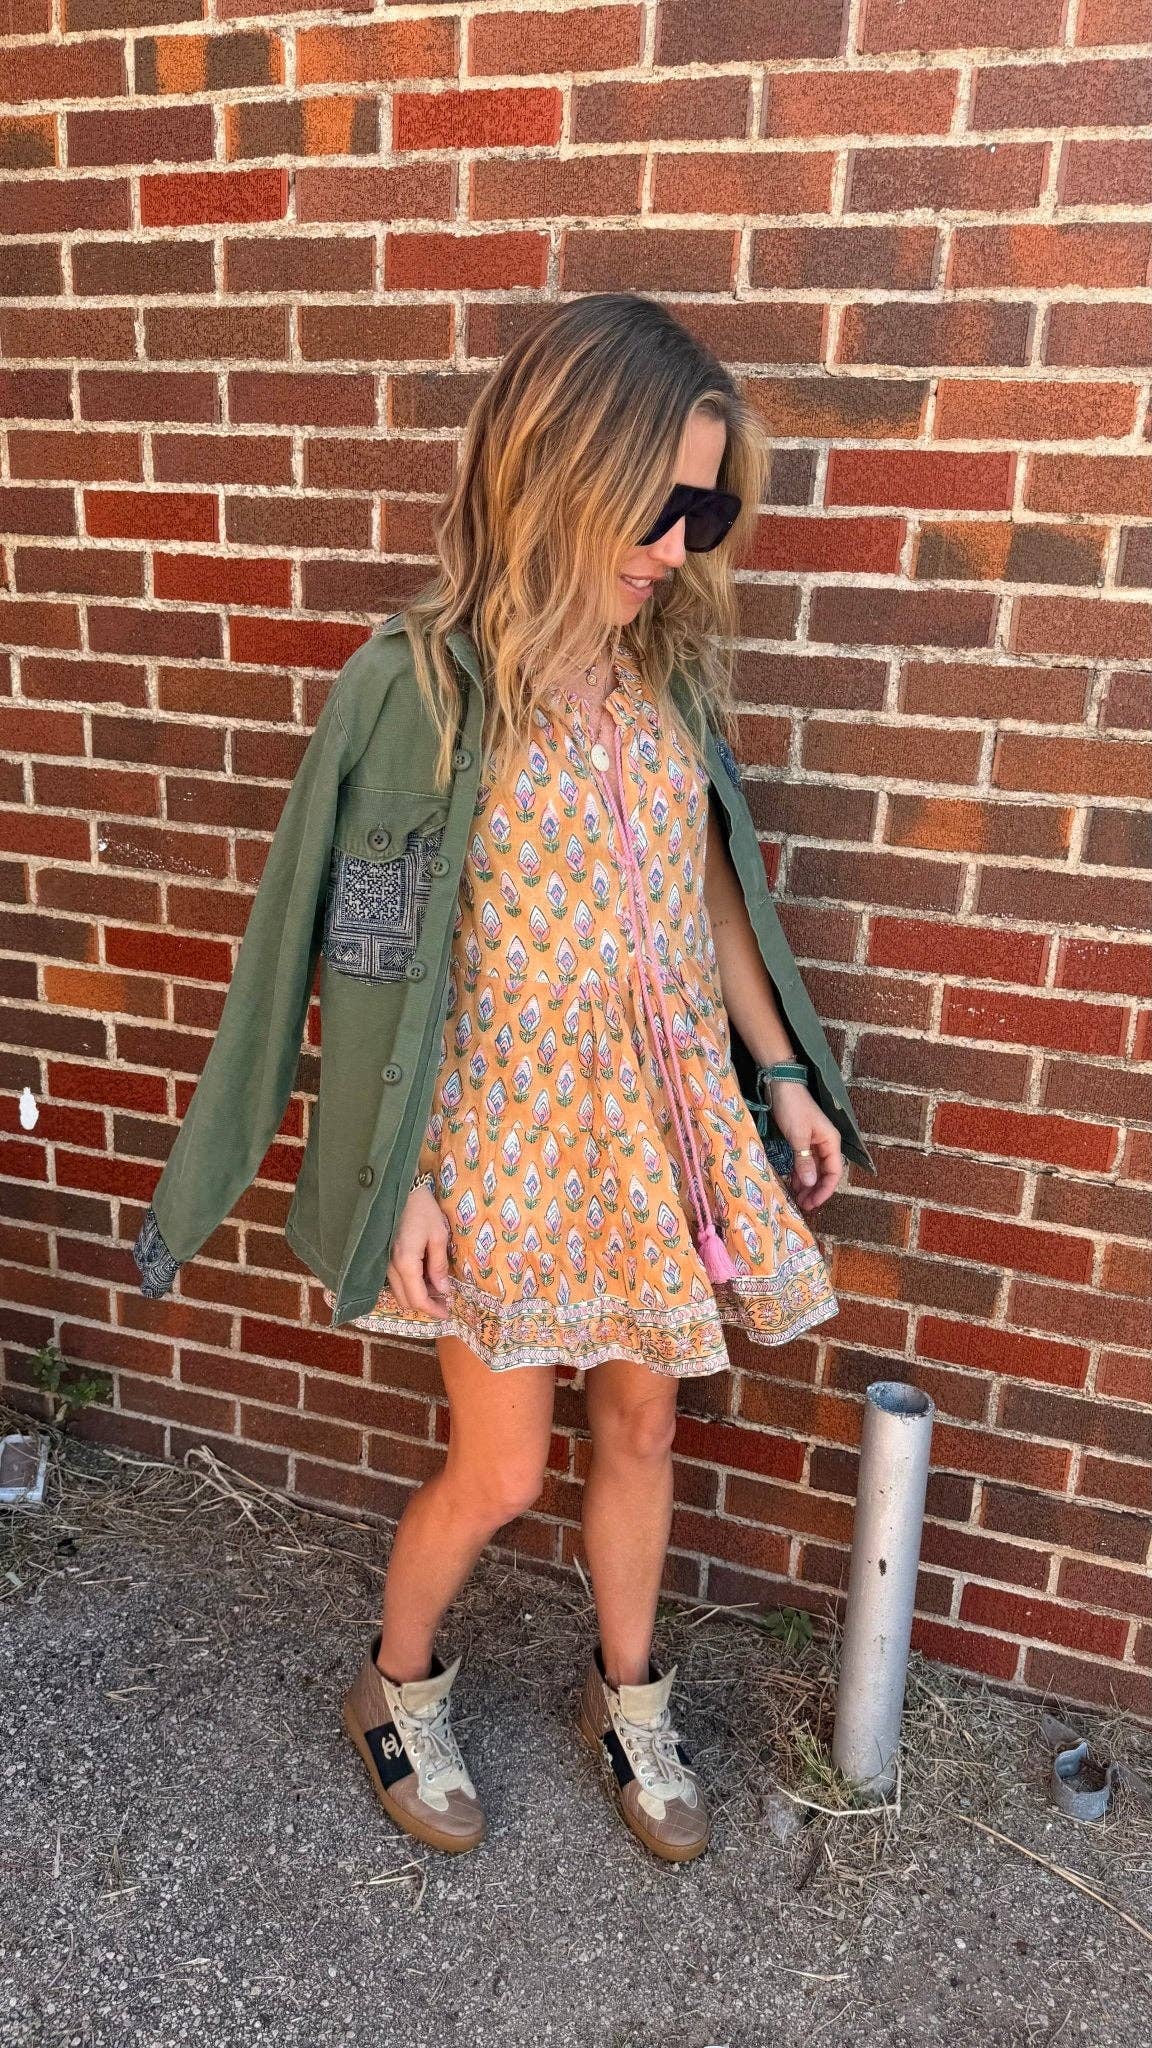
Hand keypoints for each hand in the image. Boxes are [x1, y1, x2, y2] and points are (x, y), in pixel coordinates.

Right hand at [385, 1186, 452, 1318]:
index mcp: (405, 1263)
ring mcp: (384, 1263)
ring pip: (399, 1292)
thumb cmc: (422, 1210)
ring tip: (438, 1289)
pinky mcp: (383, 1257)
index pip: (417, 1299)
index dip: (433, 1310)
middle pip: (405, 1300)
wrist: (398, 1190)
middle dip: (426, 1305)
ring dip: (417, 1296)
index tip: (447, 1313)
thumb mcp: (438, 1235)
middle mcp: (390, 1267)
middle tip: (445, 1301)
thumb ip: (439, 1265)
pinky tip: (425, 1277)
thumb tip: (443, 1290)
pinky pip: (395, 1281)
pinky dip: (410, 1286)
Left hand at [767, 1080, 844, 1213]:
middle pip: (825, 1174)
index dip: (825, 1190)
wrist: (780, 1085)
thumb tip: (809, 1183)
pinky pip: (803, 1163)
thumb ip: (803, 1160)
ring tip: (796, 1200)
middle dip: (815, 1191)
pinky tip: (791, 1185)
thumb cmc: (793, 1107)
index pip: (834, 1172)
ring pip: (813, 1170)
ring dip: (807, 1185)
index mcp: (831, 1142)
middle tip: (803, 1206)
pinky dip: (798, 1175)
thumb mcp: (798, 1135)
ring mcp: (813, 1144)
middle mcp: (825, 1145)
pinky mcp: (801, 1142)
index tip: (814, 1203)